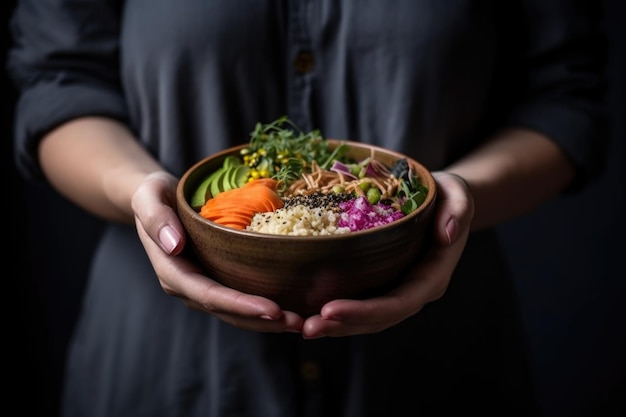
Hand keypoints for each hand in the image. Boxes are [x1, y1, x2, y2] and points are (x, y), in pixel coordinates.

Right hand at [132, 171, 304, 331]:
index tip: (273, 310)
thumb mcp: (149, 196)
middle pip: (227, 312)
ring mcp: (202, 286)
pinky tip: (291, 308)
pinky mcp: (216, 280)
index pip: (209, 295)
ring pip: (236, 313)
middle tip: (299, 323)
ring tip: (302, 323)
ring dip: (267, 322)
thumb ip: (156, 218)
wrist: (155, 200)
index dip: (241, 305)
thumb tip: (173, 245)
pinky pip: (240, 300)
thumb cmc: (154, 194)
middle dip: (262, 321)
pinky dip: (264, 308)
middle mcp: (187, 286)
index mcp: (172, 272)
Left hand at [300, 171, 474, 337]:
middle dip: (341, 325)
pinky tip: (305, 312)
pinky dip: (333, 313)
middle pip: (376, 319)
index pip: (398, 303)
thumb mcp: (458, 195)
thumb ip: (458, 211)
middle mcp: (413, 292)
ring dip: (332, 326)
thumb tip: (447, 234)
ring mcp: (396, 291)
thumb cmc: (448, 196)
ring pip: (364, 319)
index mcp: (432, 277)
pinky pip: (358, 304)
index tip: (329, 309)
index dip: (364, 311)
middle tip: (305, 326)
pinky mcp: (381, 284)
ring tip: (300, 325)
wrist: (444, 202)